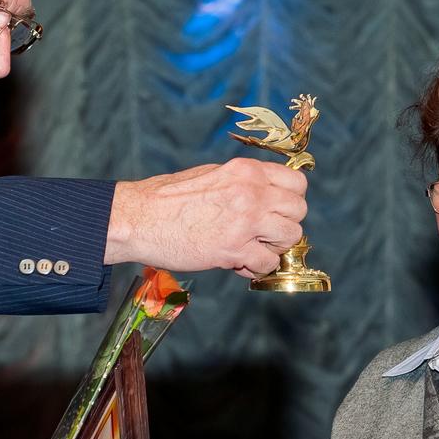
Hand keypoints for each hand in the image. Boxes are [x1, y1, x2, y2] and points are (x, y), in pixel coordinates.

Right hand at [106, 158, 307, 276]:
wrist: (140, 218)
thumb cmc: (169, 198)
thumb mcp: (212, 174)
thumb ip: (243, 183)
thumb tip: (267, 194)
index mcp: (246, 171)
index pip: (297, 182)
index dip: (292, 199)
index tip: (279, 210)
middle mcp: (251, 193)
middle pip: (298, 210)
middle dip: (285, 224)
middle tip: (266, 233)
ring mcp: (245, 221)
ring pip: (290, 237)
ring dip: (274, 247)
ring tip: (253, 248)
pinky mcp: (234, 250)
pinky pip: (267, 263)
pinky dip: (256, 267)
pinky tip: (238, 263)